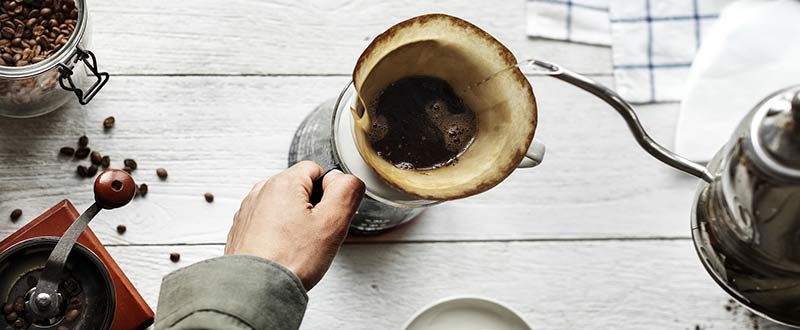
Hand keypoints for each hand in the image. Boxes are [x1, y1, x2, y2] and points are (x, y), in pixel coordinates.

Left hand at [224, 161, 364, 289]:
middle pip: (300, 188)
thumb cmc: (289, 261)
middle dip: (312, 208)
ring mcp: (248, 211)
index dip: (330, 193)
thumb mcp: (333, 223)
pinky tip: (282, 252)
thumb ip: (347, 191)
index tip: (327, 216)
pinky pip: (268, 224)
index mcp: (282, 183)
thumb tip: (347, 179)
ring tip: (298, 247)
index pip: (317, 170)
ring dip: (294, 222)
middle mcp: (261, 191)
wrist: (254, 290)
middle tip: (315, 235)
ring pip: (283, 207)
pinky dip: (277, 235)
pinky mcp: (242, 230)